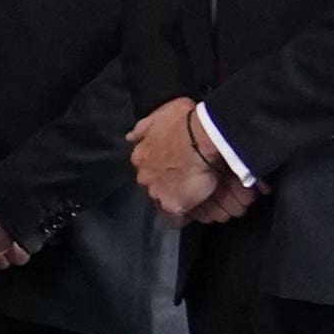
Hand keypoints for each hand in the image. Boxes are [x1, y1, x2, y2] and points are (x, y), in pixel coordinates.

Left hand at [128, 99, 229, 222]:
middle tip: (180, 180)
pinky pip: (176, 217)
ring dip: (172, 198)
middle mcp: (145, 176)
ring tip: (189, 196)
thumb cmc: (184, 122)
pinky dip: (182, 216)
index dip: (157, 168)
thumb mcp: (158, 116)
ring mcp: (158, 192)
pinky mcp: (174, 205)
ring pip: (161, 200)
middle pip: (151, 185)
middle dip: (162, 184)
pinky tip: (190, 213)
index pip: (144, 168)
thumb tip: (130, 137)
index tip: (168, 167)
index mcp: (140, 156)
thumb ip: (143, 128)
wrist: (202, 137)